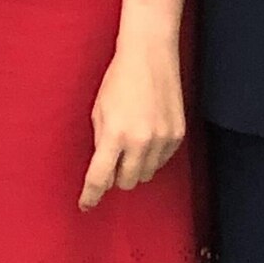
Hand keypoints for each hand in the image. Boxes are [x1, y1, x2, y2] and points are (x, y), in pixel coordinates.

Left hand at [79, 43, 185, 210]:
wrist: (150, 56)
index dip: (91, 195)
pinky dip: (152, 156)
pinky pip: (161, 161)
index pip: (100, 177)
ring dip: (135, 168)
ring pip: (146, 175)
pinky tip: (147, 134)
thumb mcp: (99, 111)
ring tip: (131, 141)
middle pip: (126, 182)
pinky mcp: (177, 136)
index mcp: (115, 134)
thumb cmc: (119, 80)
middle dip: (116, 177)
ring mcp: (162, 139)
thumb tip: (103, 170)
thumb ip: (100, 143)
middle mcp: (141, 141)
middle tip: (112, 159)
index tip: (85, 205)